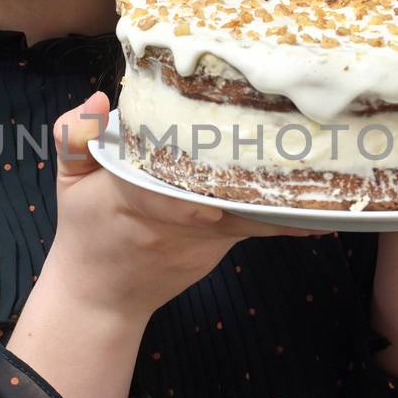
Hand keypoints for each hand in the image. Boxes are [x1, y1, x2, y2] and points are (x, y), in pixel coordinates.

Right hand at [47, 91, 331, 318]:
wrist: (100, 298)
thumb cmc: (85, 230)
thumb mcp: (68, 181)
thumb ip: (73, 135)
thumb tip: (97, 98)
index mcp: (130, 200)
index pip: (159, 198)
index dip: (187, 203)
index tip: (210, 205)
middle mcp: (173, 224)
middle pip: (221, 204)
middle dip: (257, 188)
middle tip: (301, 164)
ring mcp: (201, 242)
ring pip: (245, 218)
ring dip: (285, 206)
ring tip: (329, 188)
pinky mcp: (218, 251)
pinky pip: (252, 227)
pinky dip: (284, 217)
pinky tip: (323, 207)